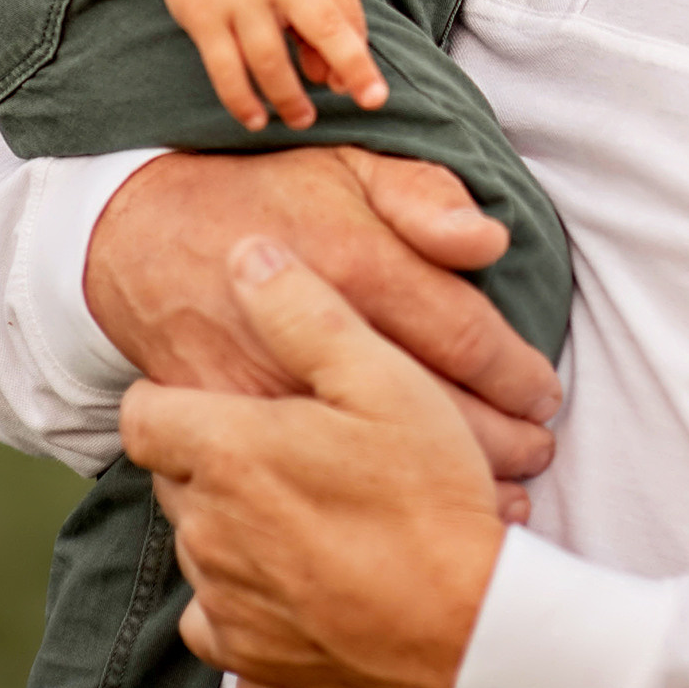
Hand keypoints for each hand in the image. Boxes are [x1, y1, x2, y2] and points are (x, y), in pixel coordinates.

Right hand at [85, 146, 560, 505]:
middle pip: (436, 413)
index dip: (519, 375)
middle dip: (502, 443)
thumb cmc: (266, 194)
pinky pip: (309, 493)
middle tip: (537, 453)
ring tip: (500, 498)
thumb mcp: (350, 164)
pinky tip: (411, 523)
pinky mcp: (226, 439)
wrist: (144, 236)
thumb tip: (489, 243)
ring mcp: (269, 396)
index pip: (466, 336)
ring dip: (450, 490)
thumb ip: (424, 197)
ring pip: (380, 467)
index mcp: (360, 265)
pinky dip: (367, 514)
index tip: (544, 395)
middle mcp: (318, 337)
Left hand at [122, 237, 506, 687]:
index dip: (172, 394)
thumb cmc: (427, 494)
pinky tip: (301, 569)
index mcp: (225, 451)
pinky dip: (244, 588)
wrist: (465, 629)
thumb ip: (304, 311)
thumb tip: (245, 255)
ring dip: (232, 518)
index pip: (141, 412)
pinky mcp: (246, 653)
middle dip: (212, 451)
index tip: (223, 389)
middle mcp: (204, 527)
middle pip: (173, 472)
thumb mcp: (382, 378)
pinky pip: (215, 612)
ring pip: (197, 538)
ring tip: (311, 504)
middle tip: (289, 440)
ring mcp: (221, 596)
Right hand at [152, 0, 388, 131]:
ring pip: (270, 59)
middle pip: (322, 24)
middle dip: (351, 64)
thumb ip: (323, 13)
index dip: (359, 53)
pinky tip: (256, 120)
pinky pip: (225, 69)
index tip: (368, 91)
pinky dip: (242, 100)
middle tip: (371, 101)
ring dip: (290, 97)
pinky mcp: (202, 18)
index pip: (346, 9)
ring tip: (302, 120)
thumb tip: (331, 80)